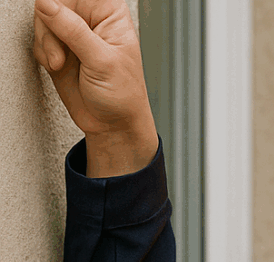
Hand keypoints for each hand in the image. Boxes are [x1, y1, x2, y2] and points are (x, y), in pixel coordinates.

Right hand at [32, 0, 155, 138]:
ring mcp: (73, 34)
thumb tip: (46, 3)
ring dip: (45, 43)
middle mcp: (91, 19)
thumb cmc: (122, 94)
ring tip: (60, 64)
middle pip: (53, 3)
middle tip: (59, 53)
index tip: (53, 13)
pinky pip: (38, 40)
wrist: (112, 125)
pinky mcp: (59, 48)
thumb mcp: (102, 61)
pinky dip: (42, 54)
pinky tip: (58, 68)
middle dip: (49, 27)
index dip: (62, 1)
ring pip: (42, 20)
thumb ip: (73, 32)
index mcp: (110, 13)